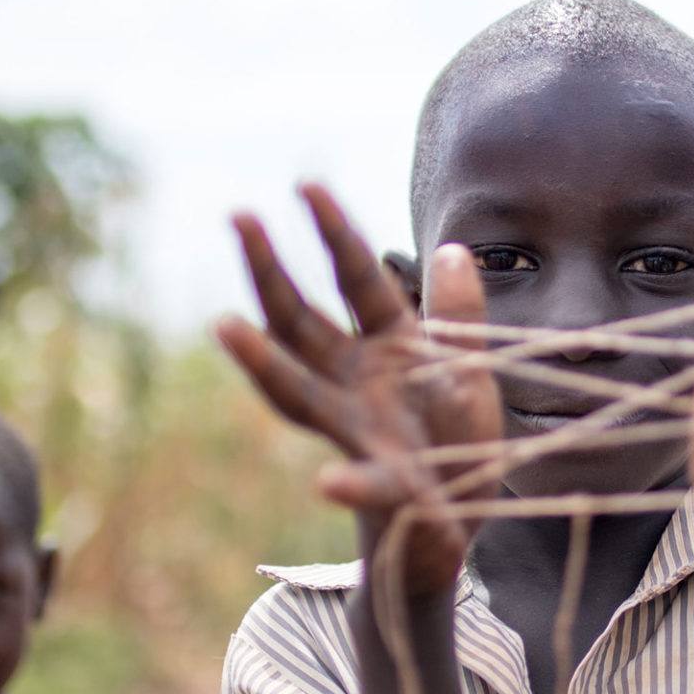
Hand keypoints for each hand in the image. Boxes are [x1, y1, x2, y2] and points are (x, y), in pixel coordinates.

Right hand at [215, 183, 501, 595]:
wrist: (460, 510)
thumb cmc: (456, 430)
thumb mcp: (468, 364)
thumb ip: (458, 314)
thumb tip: (453, 248)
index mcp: (386, 343)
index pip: (355, 278)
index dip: (334, 232)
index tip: (305, 183)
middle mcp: (355, 381)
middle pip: (302, 322)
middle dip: (271, 272)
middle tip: (240, 218)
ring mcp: (359, 431)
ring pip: (300, 394)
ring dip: (263, 363)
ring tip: (226, 326)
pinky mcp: (385, 486)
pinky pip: (363, 484)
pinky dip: (348, 485)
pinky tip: (328, 484)